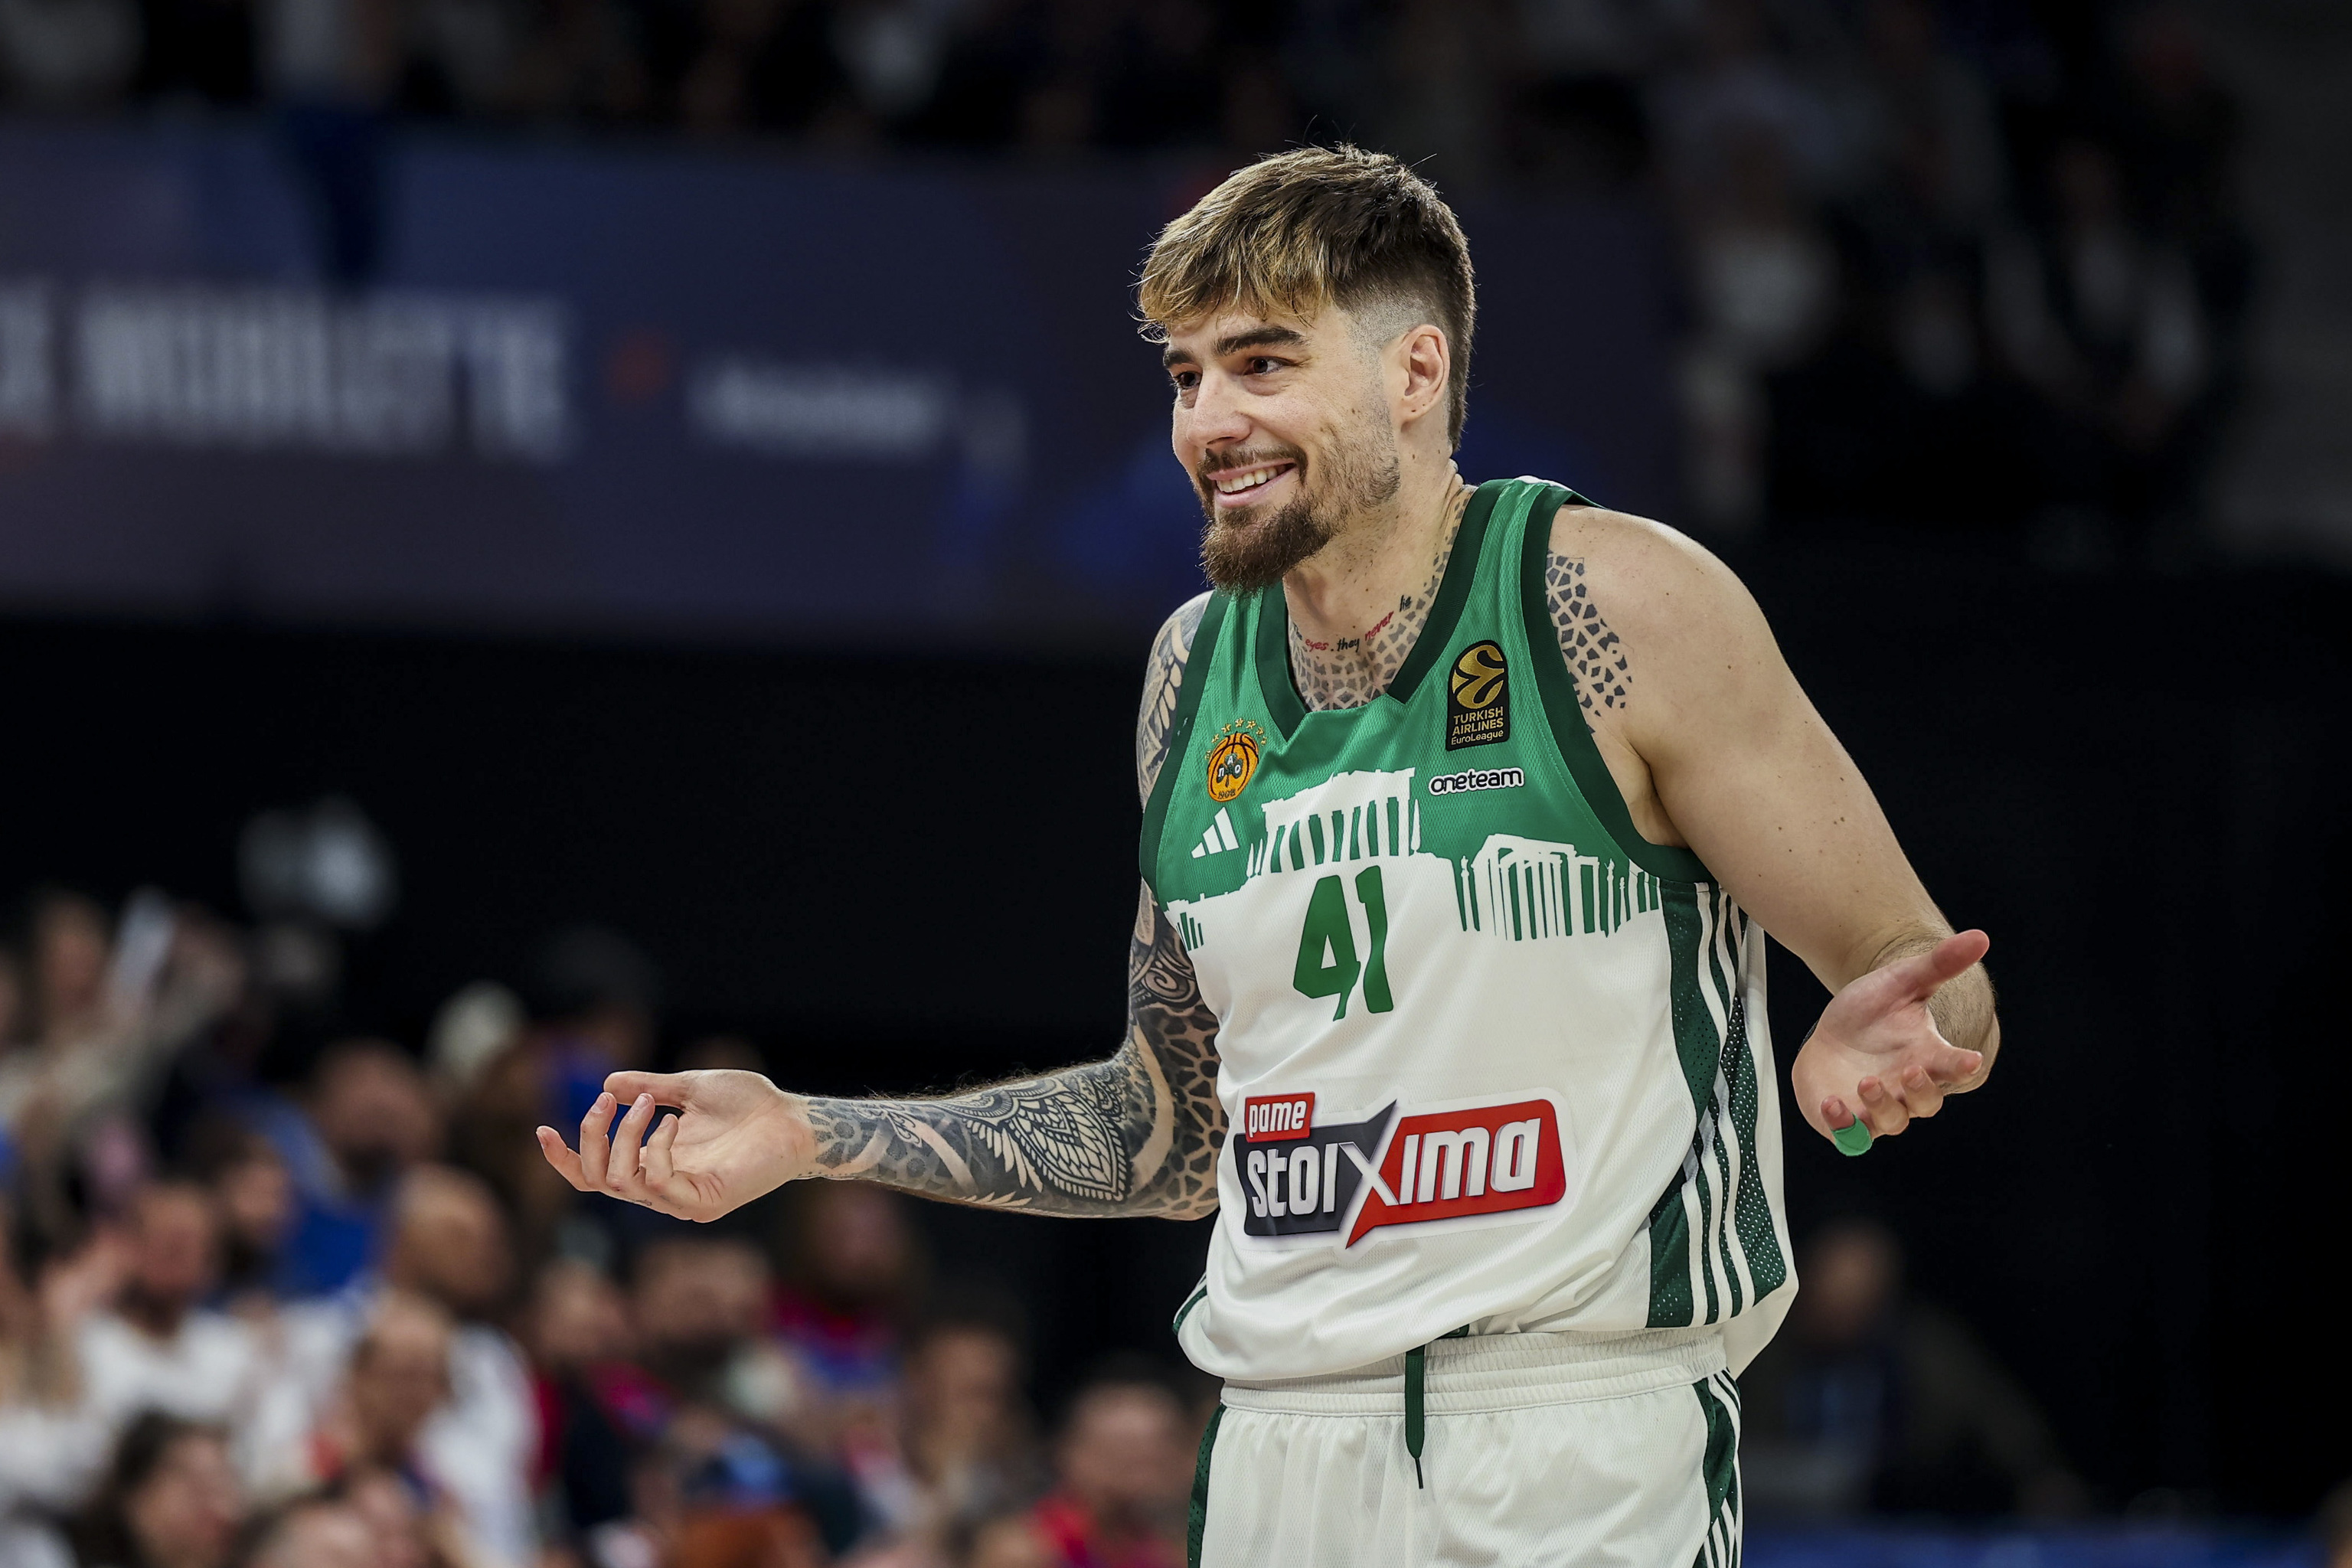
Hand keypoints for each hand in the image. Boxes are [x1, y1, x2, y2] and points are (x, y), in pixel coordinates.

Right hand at [537, 1069, 814, 1221]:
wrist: (794, 1118)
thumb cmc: (750, 1104)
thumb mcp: (689, 1088)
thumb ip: (648, 1089)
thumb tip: (608, 1084)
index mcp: (653, 1164)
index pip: (593, 1175)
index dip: (563, 1158)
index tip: (542, 1129)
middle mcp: (661, 1187)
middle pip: (595, 1179)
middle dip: (589, 1138)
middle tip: (606, 1101)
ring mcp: (682, 1199)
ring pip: (621, 1182)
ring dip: (624, 1138)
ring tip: (649, 1105)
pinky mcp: (706, 1203)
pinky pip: (660, 1186)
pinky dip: (656, 1152)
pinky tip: (673, 1124)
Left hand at [1791, 930, 1989, 1144]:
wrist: (1832, 1033)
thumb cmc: (1872, 1011)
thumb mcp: (1901, 982)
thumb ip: (1938, 965)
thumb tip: (1980, 936)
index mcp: (1927, 1057)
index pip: (1954, 1067)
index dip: (1963, 1066)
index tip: (1970, 1059)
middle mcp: (1907, 1087)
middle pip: (1926, 1104)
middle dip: (1922, 1092)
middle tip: (1912, 1072)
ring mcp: (1878, 1107)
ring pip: (1891, 1122)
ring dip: (1882, 1107)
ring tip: (1867, 1082)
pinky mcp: (1848, 1120)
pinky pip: (1850, 1136)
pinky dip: (1843, 1125)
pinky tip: (1832, 1103)